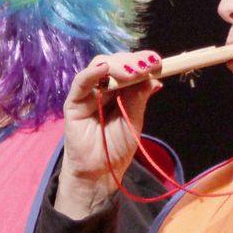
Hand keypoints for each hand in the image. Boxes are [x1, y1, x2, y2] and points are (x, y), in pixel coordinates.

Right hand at [55, 50, 162, 218]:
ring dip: (118, 66)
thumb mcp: (134, 120)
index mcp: (123, 89)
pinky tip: (103, 69)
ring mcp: (89, 92)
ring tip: (133, 73)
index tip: (158, 61)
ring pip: (100, 66)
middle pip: (117, 62)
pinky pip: (81, 82)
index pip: (132, 67)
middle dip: (133, 62)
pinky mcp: (74, 101)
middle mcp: (106, 86)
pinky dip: (91, 73)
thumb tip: (155, 79)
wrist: (99, 171)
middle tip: (147, 67)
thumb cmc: (116, 147)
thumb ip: (139, 98)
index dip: (144, 61)